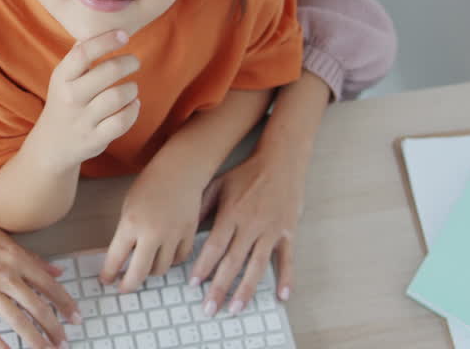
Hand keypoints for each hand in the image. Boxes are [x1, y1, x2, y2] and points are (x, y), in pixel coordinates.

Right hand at [0, 207, 80, 348]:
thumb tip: (57, 273)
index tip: (75, 317)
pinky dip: (0, 345)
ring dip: (36, 340)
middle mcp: (4, 275)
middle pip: (38, 307)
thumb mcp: (6, 240)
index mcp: (16, 258)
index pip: (49, 286)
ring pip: (18, 321)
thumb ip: (32, 259)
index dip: (65, 304)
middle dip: (55, 328)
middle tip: (65, 340)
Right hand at [27, 30, 140, 167]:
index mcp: (61, 77)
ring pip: (118, 97)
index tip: (123, 35)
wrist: (50, 146)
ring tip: (132, 87)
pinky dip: (133, 110)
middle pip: (107, 73)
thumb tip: (98, 27)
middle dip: (128, 63)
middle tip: (134, 62)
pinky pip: (122, 121)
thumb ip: (79, 55)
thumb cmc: (64, 102)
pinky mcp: (95, 139)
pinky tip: (133, 105)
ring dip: (132, 89)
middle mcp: (70, 97)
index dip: (105, 41)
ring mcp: (82, 120)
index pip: (83, 53)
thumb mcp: (63, 78)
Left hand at [99, 159, 205, 292]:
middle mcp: (152, 233)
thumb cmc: (150, 184)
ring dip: (150, 272)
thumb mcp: (129, 206)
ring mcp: (173, 235)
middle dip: (128, 285)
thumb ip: (126, 232)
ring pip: (160, 269)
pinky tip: (164, 256)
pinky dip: (170, 261)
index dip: (109, 274)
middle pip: (139, 273)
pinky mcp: (189, 234)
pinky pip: (179, 259)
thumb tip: (124, 258)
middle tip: (123, 287)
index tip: (105, 280)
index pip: (116, 259)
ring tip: (144, 267)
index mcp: (131, 224)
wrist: (180, 170)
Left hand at [187, 148, 306, 315]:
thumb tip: (182, 226)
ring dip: (246, 289)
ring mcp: (271, 230)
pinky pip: (287, 259)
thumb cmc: (246, 173)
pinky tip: (281, 296)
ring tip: (236, 308)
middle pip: (233, 262)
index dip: (204, 266)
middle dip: (220, 287)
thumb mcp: (218, 184)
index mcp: (232, 213)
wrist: (281, 161)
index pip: (215, 246)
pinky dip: (286, 278)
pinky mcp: (288, 232)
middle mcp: (251, 225)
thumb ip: (201, 206)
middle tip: (209, 308)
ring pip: (258, 265)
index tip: (194, 284)